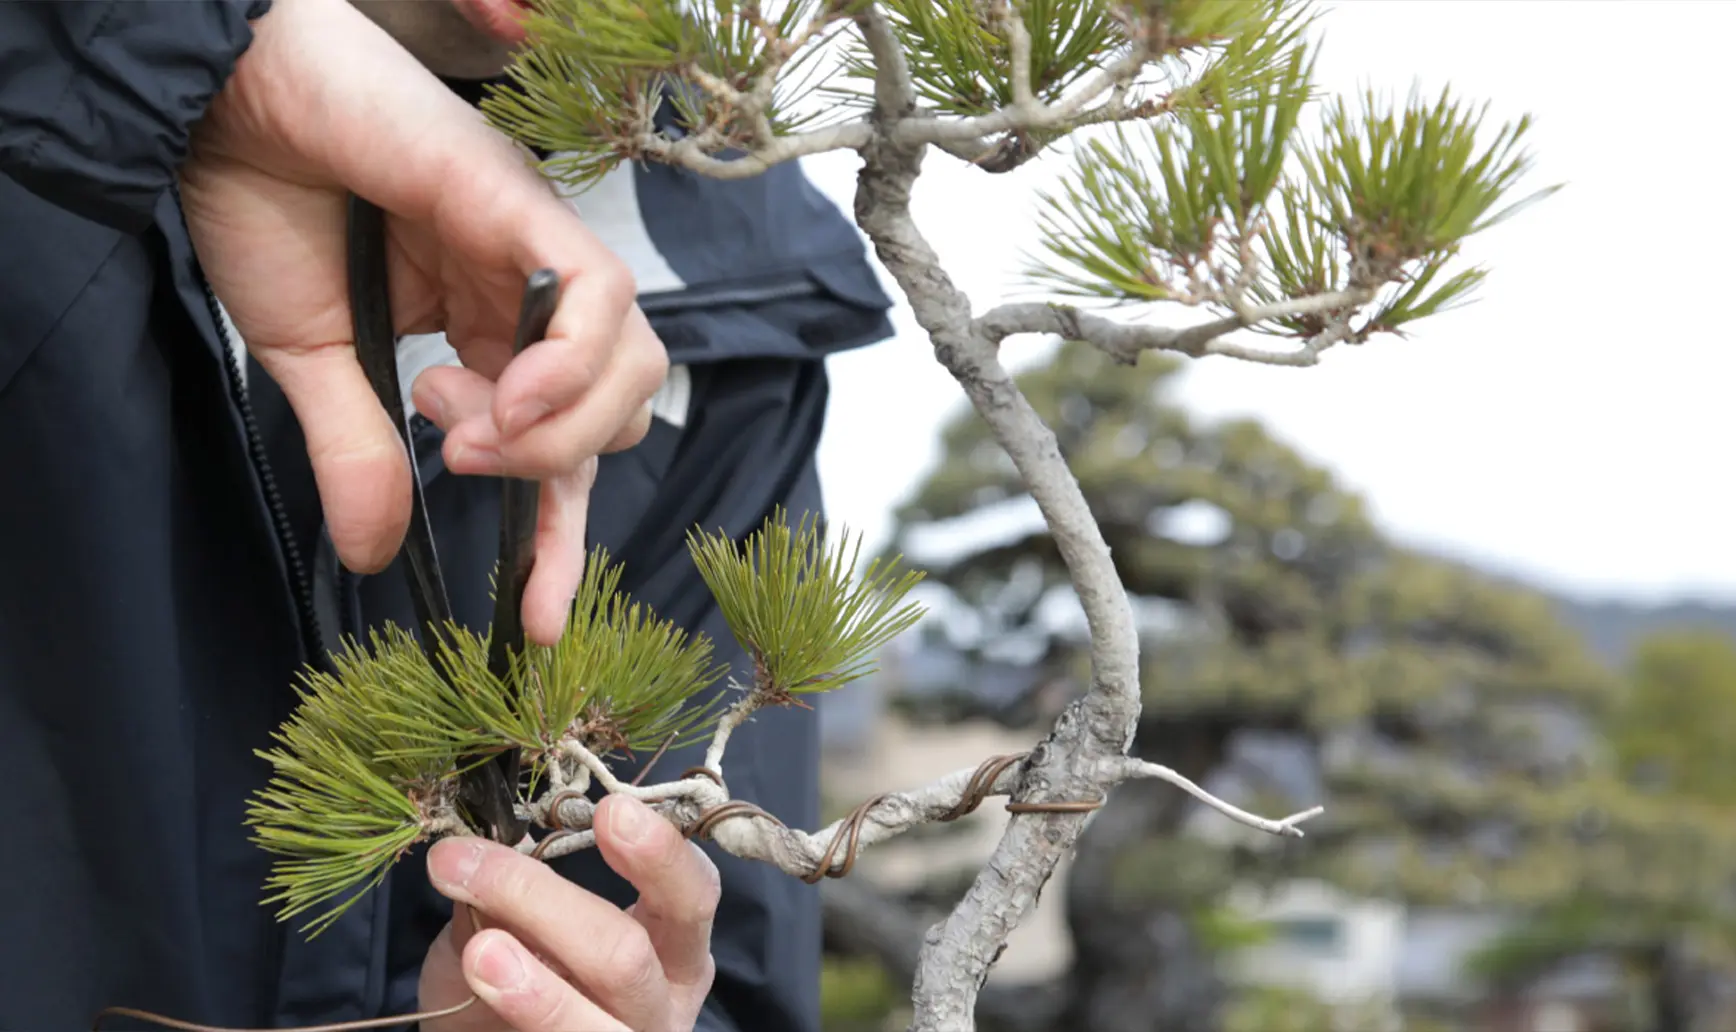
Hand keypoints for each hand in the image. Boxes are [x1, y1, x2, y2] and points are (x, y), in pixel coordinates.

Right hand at [177, 0, 665, 643]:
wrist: (220, 103)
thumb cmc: (264, 205)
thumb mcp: (311, 362)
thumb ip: (357, 452)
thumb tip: (374, 554)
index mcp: (487, 337)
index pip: (558, 453)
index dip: (555, 538)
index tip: (536, 621)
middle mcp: (528, 298)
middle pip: (619, 409)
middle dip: (554, 471)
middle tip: (457, 461)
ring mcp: (533, 249)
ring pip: (628, 358)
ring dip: (556, 427)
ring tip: (465, 429)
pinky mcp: (519, 202)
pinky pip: (596, 292)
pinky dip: (570, 361)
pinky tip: (512, 397)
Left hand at [418, 796, 717, 1031]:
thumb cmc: (512, 978)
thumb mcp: (509, 927)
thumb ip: (503, 895)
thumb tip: (474, 849)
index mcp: (670, 942)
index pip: (692, 892)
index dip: (661, 853)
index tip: (612, 810)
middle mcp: (665, 997)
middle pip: (629, 953)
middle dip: (548, 904)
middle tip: (477, 864)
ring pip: (598, 1020)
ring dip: (538, 987)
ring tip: (483, 950)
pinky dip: (526, 1012)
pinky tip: (483, 982)